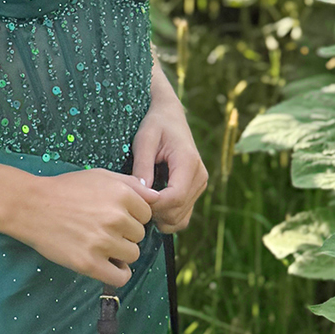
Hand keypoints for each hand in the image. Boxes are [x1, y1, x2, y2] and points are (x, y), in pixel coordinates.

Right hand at [7, 168, 156, 285]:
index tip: (116, 216)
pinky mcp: (89, 263)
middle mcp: (115, 218)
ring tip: (102, 244)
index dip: (132, 216)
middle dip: (126, 233)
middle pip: (139, 235)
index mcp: (121, 194)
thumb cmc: (65, 189)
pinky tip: (109, 265)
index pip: (146, 214)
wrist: (31, 206)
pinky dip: (119, 273)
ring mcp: (103, 242)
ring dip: (121, 252)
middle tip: (103, 228)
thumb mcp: (100, 176)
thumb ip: (131, 184)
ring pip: (132, 255)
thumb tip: (156, 197)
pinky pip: (120, 277)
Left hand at [130, 97, 207, 233]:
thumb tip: (141, 193)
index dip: (155, 205)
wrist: (170, 116)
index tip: (135, 200)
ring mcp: (200, 184)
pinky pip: (183, 215)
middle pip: (178, 211)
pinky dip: (167, 217)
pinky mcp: (196, 190)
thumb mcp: (144, 140)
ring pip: (182, 218)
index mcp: (188, 162)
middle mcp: (200, 176)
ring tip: (141, 203)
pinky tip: (151, 205)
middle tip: (133, 202)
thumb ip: (142, 166)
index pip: (175, 197)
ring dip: (160, 218)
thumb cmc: (155, 124)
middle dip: (155, 213)